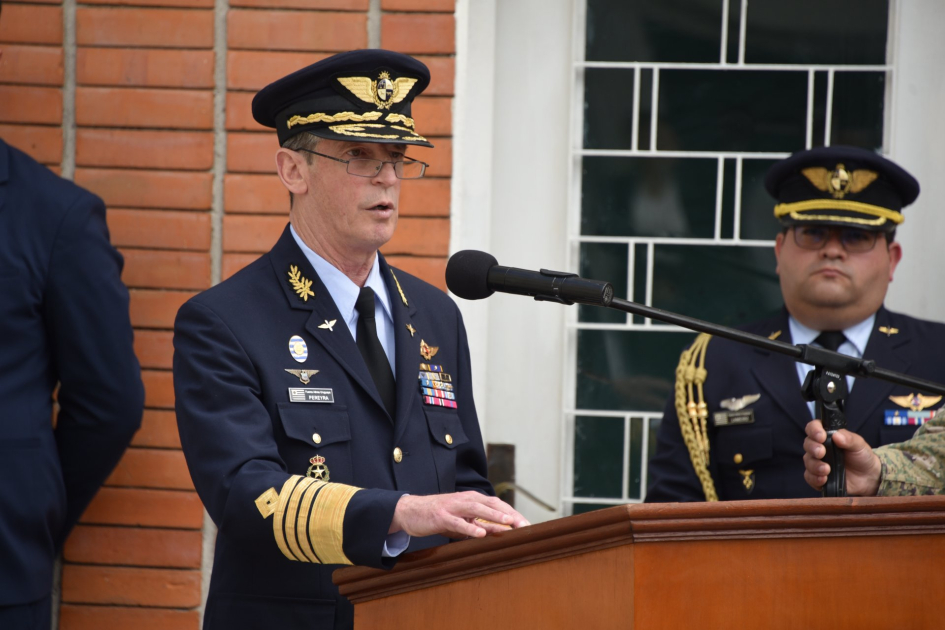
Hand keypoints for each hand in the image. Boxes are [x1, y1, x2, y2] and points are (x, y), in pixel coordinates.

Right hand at [389, 491, 529, 538]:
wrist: (410, 511)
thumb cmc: (438, 516)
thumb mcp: (461, 520)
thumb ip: (478, 524)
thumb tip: (498, 532)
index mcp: (471, 499)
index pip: (496, 504)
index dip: (512, 513)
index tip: (526, 524)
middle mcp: (464, 500)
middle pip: (491, 504)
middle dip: (509, 514)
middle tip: (524, 525)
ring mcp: (453, 507)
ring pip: (477, 509)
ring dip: (494, 516)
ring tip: (508, 523)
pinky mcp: (441, 516)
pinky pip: (458, 522)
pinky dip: (470, 527)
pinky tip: (480, 533)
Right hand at [803, 419, 881, 495]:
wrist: (868, 477)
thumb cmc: (862, 456)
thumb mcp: (859, 445)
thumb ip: (849, 439)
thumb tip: (836, 435)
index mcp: (827, 436)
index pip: (813, 428)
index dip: (814, 430)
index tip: (821, 436)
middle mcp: (819, 447)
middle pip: (807, 444)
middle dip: (812, 448)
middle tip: (821, 453)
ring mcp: (817, 462)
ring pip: (808, 461)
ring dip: (814, 465)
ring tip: (826, 470)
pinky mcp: (817, 477)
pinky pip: (809, 477)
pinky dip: (814, 478)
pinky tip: (824, 479)